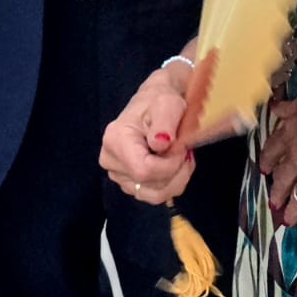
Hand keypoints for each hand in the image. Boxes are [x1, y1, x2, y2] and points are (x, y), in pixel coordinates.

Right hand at [100, 71, 195, 205]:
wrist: (155, 104)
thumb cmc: (160, 101)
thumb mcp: (168, 103)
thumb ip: (165, 122)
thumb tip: (160, 144)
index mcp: (115, 140)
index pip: (144, 170)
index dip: (170, 165)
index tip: (182, 148)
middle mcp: (110, 161)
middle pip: (150, 185)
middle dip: (176, 171)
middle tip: (185, 149)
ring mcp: (118, 175)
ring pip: (155, 195)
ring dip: (177, 179)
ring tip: (182, 157)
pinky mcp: (129, 184)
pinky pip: (155, 196)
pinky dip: (172, 183)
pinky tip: (175, 165)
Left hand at [260, 83, 296, 243]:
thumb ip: (293, 105)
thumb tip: (277, 108)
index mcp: (291, 134)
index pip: (274, 148)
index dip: (268, 159)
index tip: (264, 168)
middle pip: (283, 178)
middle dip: (277, 190)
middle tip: (272, 200)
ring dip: (291, 210)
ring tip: (286, 220)